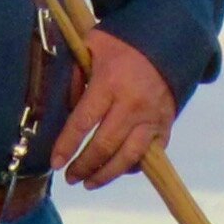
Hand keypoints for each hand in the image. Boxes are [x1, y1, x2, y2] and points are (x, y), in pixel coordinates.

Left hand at [56, 30, 176, 188]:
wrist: (168, 41)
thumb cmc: (122, 45)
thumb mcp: (91, 47)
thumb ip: (75, 77)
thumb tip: (67, 110)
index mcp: (110, 82)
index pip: (83, 122)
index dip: (67, 145)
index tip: (55, 163)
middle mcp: (132, 104)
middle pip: (104, 146)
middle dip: (83, 166)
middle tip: (69, 178)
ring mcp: (152, 118)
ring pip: (127, 157)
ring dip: (105, 175)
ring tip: (88, 183)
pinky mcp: (165, 126)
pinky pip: (147, 155)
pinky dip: (130, 167)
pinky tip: (115, 170)